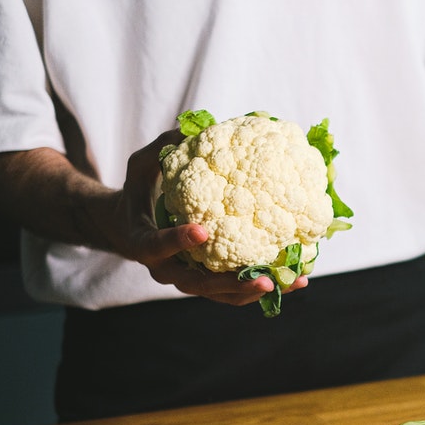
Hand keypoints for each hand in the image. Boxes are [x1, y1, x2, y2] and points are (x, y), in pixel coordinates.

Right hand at [117, 133, 307, 305]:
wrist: (131, 228)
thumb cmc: (138, 194)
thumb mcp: (140, 168)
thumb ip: (161, 151)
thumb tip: (192, 130)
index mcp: (144, 243)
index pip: (156, 246)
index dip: (177, 241)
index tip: (202, 230)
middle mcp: (167, 268)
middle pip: (199, 284)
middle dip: (232, 284)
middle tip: (264, 279)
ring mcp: (189, 278)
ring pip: (222, 294)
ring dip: (256, 291)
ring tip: (290, 282)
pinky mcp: (208, 282)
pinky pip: (234, 292)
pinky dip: (261, 287)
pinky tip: (293, 279)